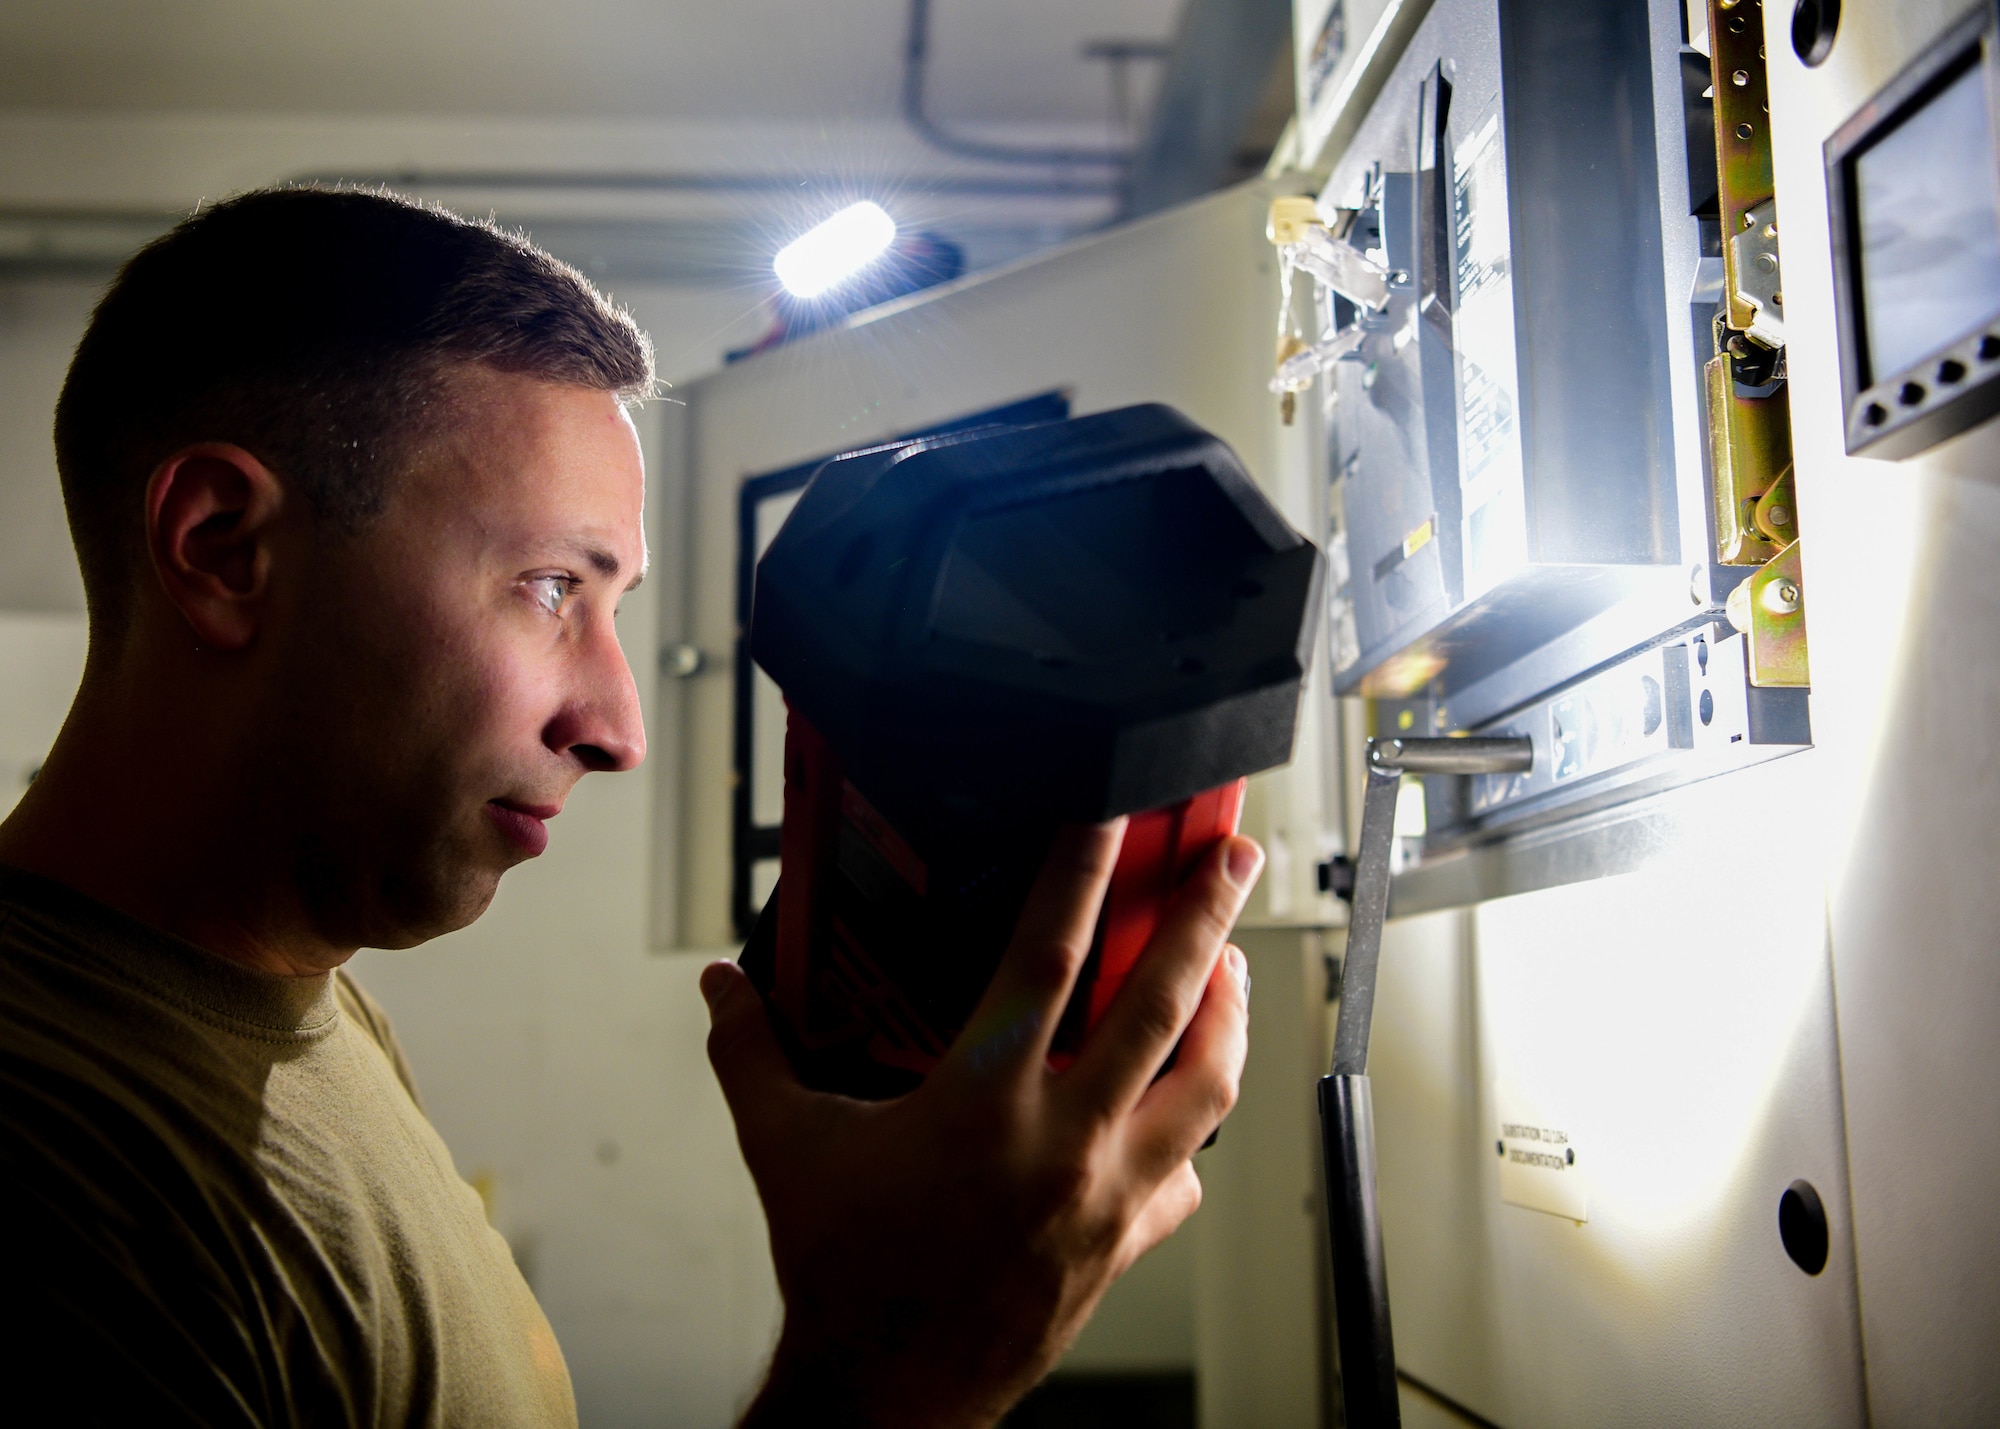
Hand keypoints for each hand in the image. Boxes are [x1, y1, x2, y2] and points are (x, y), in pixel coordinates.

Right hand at [700, 820, 1260, 1428]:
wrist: (885, 1396)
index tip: (1121, 815)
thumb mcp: (786, 1147)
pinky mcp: (1127, 1242)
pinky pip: (1187, 1176)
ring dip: (1230, 1014)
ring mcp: (1108, 1195)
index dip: (1087, 871)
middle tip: (1233, 854)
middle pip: (1160, 1004)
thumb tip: (721, 989)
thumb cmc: (844, 1274)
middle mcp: (1062, 1140)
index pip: (1049, 955)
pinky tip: (1182, 1103)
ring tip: (1235, 962)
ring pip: (1205, 1086)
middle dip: (1206, 916)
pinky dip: (1191, 1131)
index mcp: (981, 1100)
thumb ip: (753, 1053)